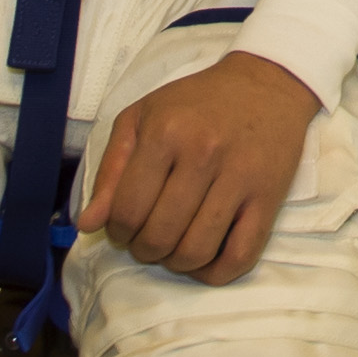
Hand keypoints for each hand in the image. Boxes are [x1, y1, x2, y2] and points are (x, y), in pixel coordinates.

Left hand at [76, 51, 319, 283]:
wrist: (266, 83)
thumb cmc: (196, 102)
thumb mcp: (142, 117)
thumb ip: (110, 169)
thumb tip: (88, 224)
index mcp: (166, 132)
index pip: (127, 211)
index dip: (117, 231)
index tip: (124, 226)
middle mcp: (203, 153)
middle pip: (159, 237)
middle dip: (144, 249)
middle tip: (148, 236)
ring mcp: (239, 177)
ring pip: (195, 252)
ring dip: (175, 263)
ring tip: (173, 246)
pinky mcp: (269, 197)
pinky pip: (239, 257)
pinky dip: (214, 273)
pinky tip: (203, 259)